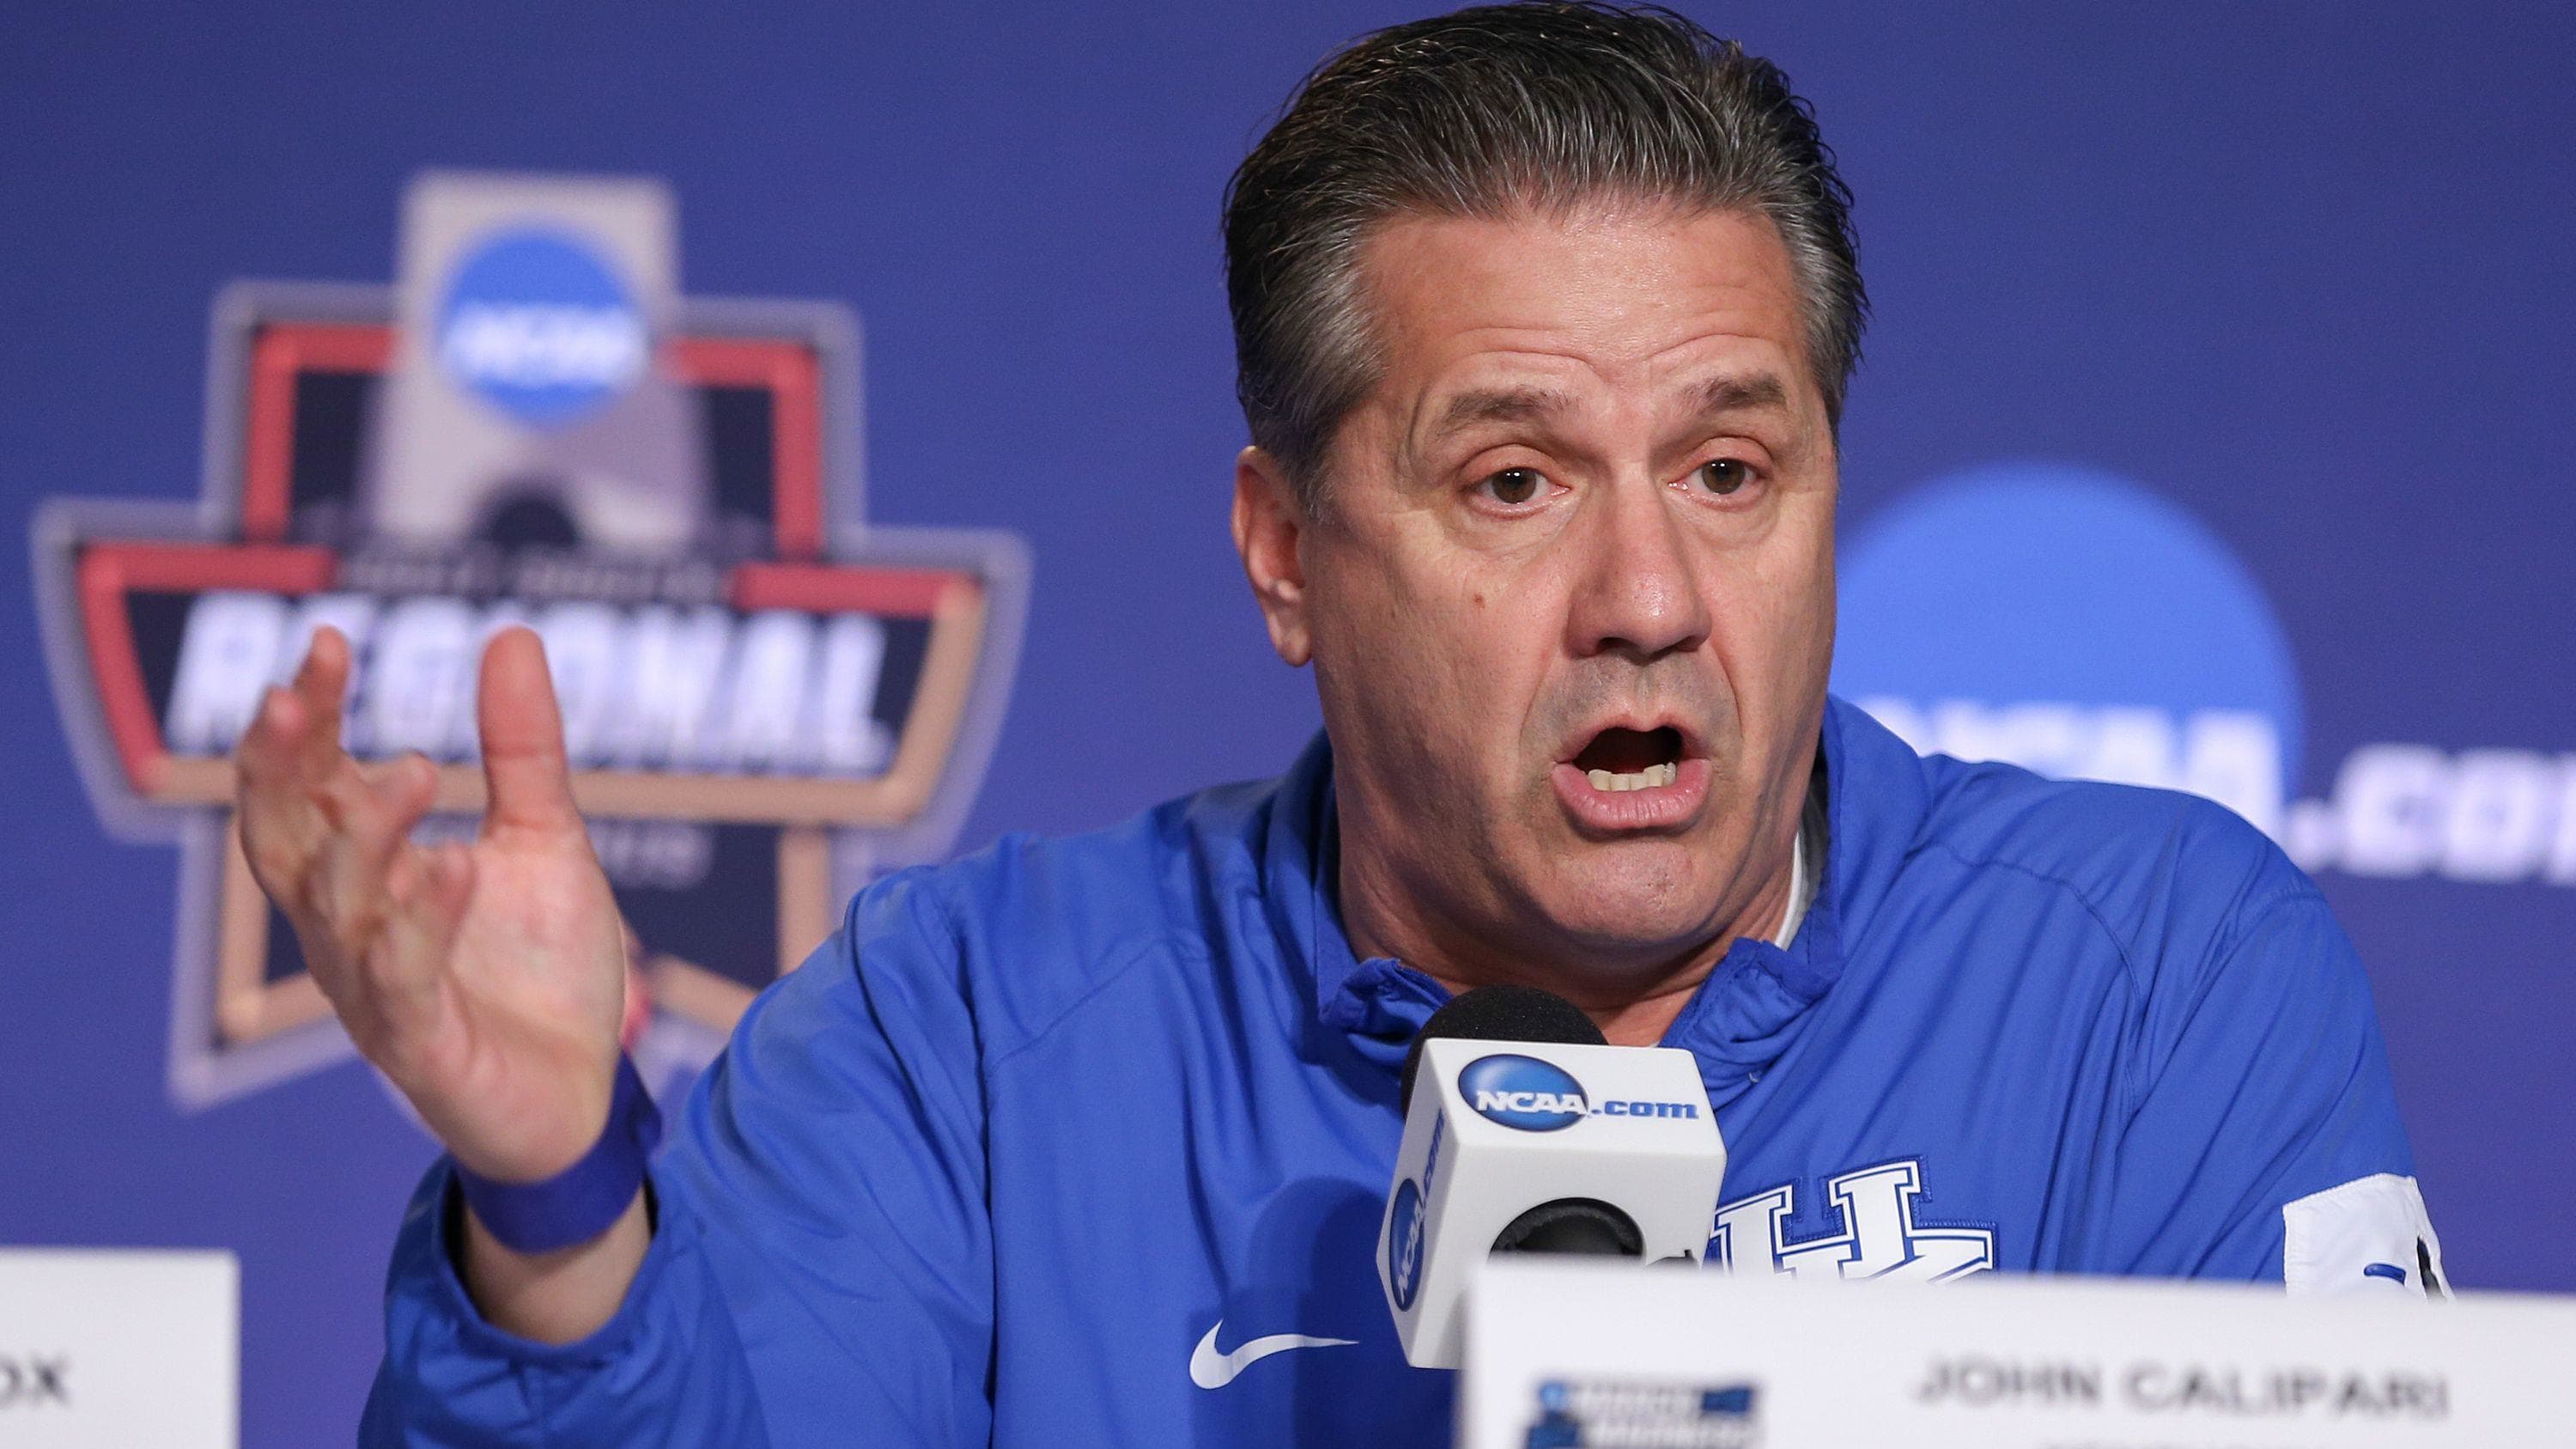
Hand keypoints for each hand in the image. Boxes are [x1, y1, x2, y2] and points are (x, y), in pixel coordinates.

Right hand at [236, 625, 627, 1184]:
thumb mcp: (545, 840)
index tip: (328, 643)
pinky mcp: (418, 1047)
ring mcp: (372, 989)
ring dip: (364, 838)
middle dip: (283, 767)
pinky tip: (454, 868)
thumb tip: (513, 634)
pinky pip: (403, 981)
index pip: (308, 782)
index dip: (308, 718)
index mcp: (365, 871)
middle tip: (301, 695)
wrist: (581, 1095)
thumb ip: (522, 750)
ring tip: (412, 771)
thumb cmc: (540, 968)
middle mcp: (346, 927)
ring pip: (336, 909)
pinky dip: (424, 923)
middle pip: (284, 838)